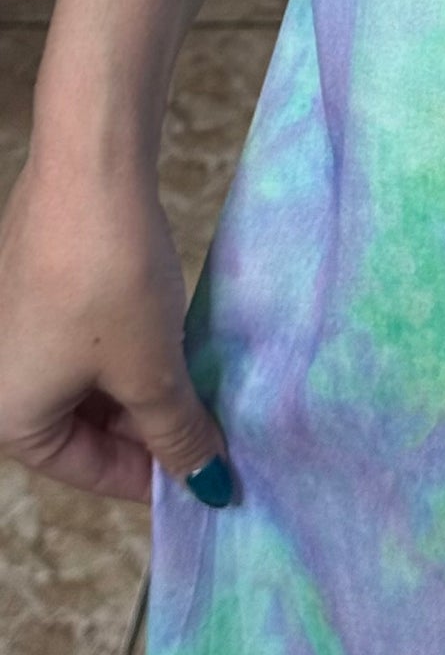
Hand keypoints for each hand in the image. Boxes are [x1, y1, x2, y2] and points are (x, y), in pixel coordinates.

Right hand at [0, 150, 230, 507]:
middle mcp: (0, 376)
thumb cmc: (107, 280)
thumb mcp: (151, 370)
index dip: (147, 476)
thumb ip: (176, 435)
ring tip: (203, 386)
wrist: (89, 168)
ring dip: (144, 384)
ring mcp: (15, 326)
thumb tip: (206, 486)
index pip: (84, 470)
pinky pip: (86, 336)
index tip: (202, 477)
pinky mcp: (37, 282)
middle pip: (84, 425)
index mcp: (9, 415)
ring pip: (89, 378)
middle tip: (214, 430)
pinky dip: (130, 344)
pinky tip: (175, 336)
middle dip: (149, 428)